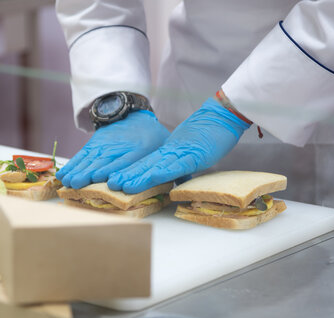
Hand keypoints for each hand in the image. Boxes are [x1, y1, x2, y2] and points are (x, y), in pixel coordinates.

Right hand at [56, 110, 169, 187]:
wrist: (132, 112)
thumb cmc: (152, 135)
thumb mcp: (164, 144)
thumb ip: (172, 163)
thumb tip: (185, 182)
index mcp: (138, 148)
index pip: (125, 159)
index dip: (114, 169)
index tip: (105, 179)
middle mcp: (118, 146)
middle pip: (103, 160)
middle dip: (90, 173)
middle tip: (79, 184)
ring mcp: (104, 145)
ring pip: (89, 158)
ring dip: (78, 170)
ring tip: (68, 182)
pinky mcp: (94, 145)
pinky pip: (82, 156)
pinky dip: (73, 165)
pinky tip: (65, 176)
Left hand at [107, 98, 249, 192]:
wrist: (223, 116)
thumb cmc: (210, 135)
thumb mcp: (192, 154)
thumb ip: (181, 166)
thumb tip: (175, 182)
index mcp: (170, 152)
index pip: (147, 164)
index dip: (131, 173)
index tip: (115, 181)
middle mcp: (171, 152)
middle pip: (146, 165)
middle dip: (127, 176)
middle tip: (110, 185)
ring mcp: (181, 153)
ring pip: (155, 166)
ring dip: (138, 176)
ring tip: (121, 184)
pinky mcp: (195, 155)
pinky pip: (177, 166)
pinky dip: (163, 172)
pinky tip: (150, 178)